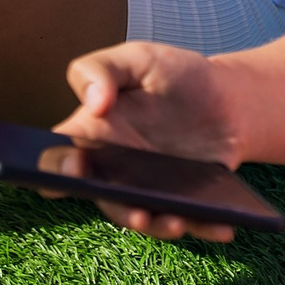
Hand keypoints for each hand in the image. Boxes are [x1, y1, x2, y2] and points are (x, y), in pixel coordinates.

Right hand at [53, 41, 250, 241]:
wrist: (229, 98)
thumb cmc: (175, 75)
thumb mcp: (138, 58)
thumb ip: (103, 69)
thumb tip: (94, 104)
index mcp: (93, 135)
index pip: (59, 156)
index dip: (55, 168)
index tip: (74, 169)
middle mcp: (115, 169)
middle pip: (104, 198)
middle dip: (118, 210)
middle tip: (137, 213)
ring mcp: (149, 189)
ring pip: (144, 216)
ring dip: (157, 225)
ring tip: (176, 223)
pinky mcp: (183, 202)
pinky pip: (188, 220)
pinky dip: (204, 226)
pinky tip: (222, 227)